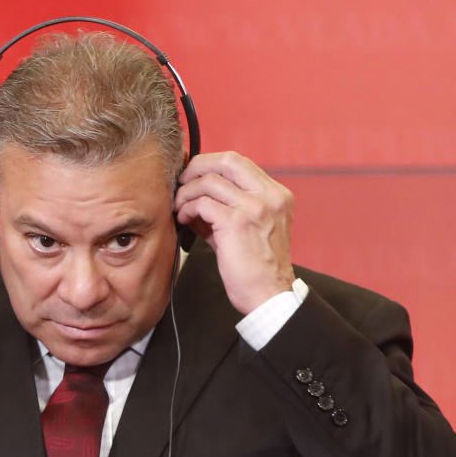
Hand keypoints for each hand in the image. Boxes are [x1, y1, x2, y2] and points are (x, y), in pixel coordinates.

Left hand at [174, 151, 295, 314]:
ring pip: (209, 181)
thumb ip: (229, 207)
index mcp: (276, 195)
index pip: (239, 163)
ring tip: (179, 208)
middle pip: (226, 161)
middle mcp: (269, 196)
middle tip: (180, 182)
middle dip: (196, 168)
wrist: (270, 295)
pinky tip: (184, 220)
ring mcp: (254, 208)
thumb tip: (194, 195)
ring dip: (186, 193)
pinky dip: (187, 209)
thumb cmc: (258, 268)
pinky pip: (202, 204)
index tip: (193, 175)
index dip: (210, 164)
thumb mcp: (250, 229)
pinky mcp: (236, 223)